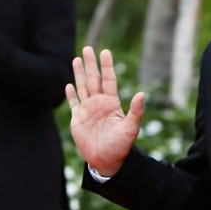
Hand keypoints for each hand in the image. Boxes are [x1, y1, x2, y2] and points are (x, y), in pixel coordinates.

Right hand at [66, 46, 144, 176]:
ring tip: (77, 59)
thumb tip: (142, 94)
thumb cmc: (121, 146)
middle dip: (90, 64)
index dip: (106, 66)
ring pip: (82, 87)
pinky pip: (73, 103)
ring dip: (79, 74)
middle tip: (88, 48)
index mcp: (111, 103)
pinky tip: (68, 84)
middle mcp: (99, 104)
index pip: (108, 79)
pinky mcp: (78, 120)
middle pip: (93, 79)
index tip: (105, 52)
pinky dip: (71, 94)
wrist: (107, 161)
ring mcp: (88, 111)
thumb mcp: (131, 128)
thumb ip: (136, 111)